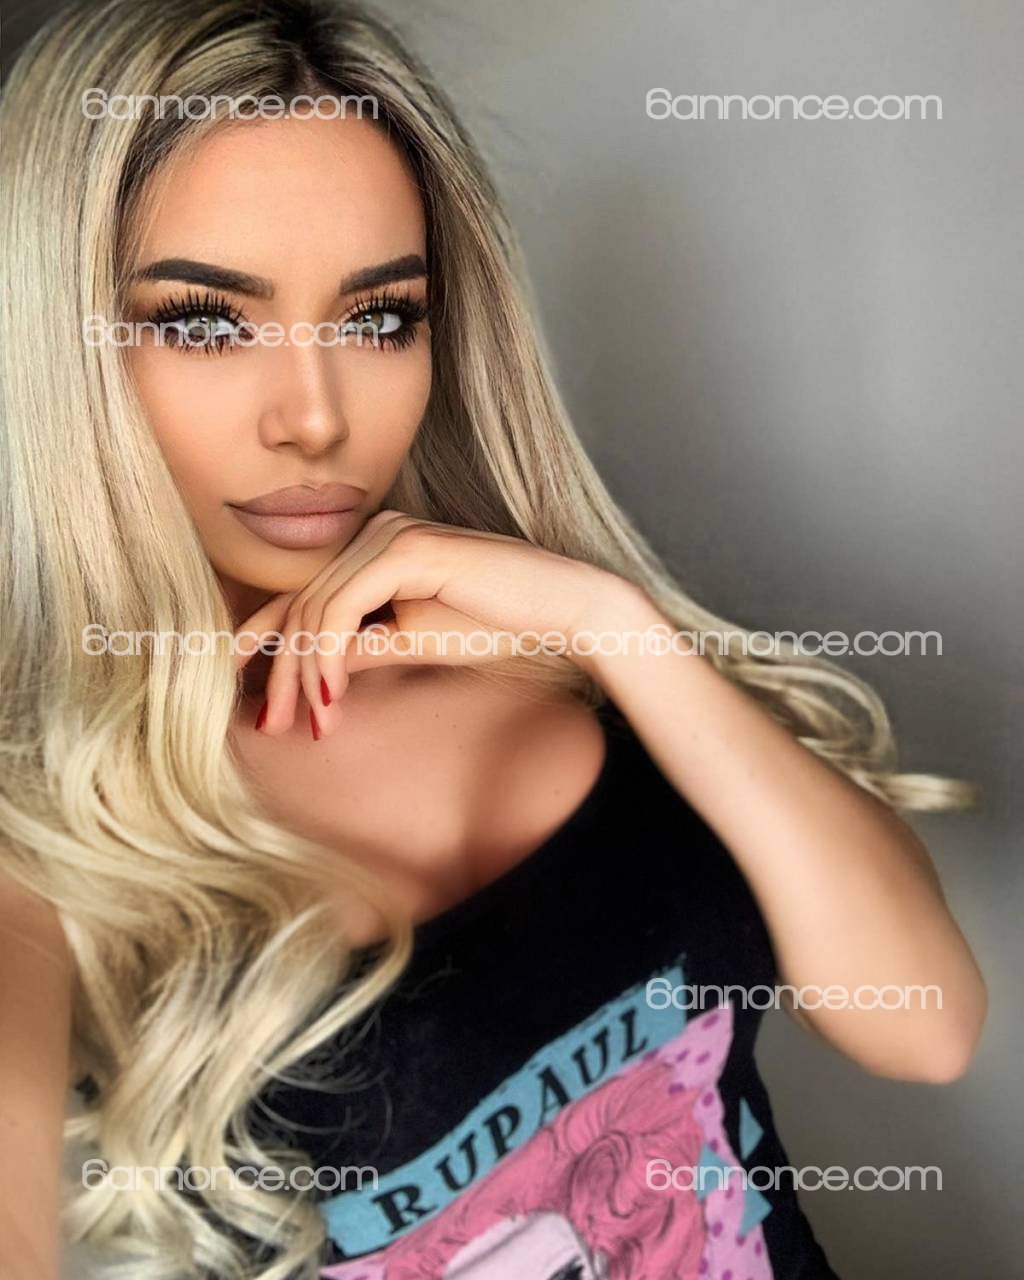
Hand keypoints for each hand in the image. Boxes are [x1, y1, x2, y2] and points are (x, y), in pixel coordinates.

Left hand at [233, 509, 625, 736]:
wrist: (561, 609)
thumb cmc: (496, 623)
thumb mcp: (409, 643)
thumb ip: (355, 648)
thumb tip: (305, 676)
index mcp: (375, 547)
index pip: (303, 595)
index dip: (263, 641)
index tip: (244, 690)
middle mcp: (376, 531)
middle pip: (302, 605)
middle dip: (283, 671)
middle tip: (275, 726)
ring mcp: (389, 534)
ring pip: (316, 609)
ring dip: (307, 674)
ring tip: (313, 725)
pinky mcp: (405, 548)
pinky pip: (342, 607)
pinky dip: (329, 656)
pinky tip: (333, 698)